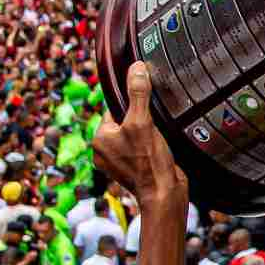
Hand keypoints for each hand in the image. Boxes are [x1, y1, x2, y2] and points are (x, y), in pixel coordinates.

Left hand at [92, 62, 186, 207]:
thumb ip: (138, 93)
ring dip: (147, 132)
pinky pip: (140, 148)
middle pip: (125, 121)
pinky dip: (150, 145)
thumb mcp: (143, 122)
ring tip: (158, 138)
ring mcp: (118, 162)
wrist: (164, 195)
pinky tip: (160, 148)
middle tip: (154, 126)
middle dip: (141, 119)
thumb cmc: (149, 162)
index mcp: (100, 139)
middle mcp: (104, 151)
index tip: (147, 108)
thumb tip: (136, 68)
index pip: (114, 108)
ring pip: (134, 134)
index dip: (132, 105)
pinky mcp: (133, 170)